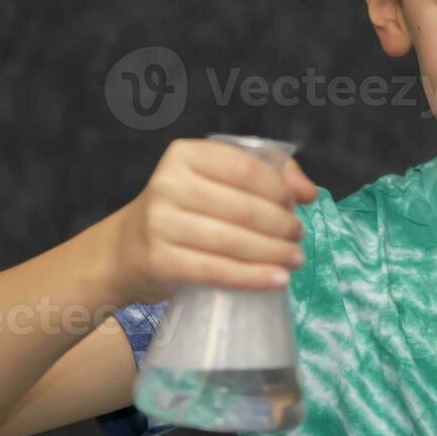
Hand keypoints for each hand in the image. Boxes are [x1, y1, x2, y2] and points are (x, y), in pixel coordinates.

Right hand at [108, 138, 319, 305]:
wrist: (127, 249)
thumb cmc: (186, 210)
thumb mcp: (216, 181)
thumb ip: (266, 175)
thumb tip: (308, 192)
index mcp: (185, 155)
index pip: (246, 168)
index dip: (279, 188)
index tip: (298, 205)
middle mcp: (168, 184)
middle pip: (243, 207)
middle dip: (281, 225)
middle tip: (298, 237)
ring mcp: (159, 223)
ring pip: (232, 242)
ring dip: (273, 253)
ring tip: (295, 259)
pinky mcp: (159, 260)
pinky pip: (215, 271)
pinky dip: (252, 277)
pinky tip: (277, 280)